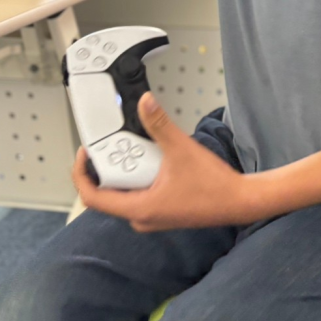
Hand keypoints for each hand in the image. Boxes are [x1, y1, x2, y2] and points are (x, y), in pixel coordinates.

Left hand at [72, 92, 258, 231]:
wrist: (239, 202)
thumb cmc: (214, 187)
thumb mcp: (181, 150)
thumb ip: (160, 125)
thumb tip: (144, 104)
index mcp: (139, 209)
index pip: (92, 197)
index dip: (82, 173)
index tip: (84, 154)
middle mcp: (141, 217)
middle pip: (108, 192)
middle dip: (109, 165)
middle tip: (116, 142)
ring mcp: (152, 216)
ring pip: (125, 192)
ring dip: (127, 169)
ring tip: (137, 148)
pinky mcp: (162, 211)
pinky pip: (140, 193)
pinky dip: (141, 174)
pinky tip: (155, 159)